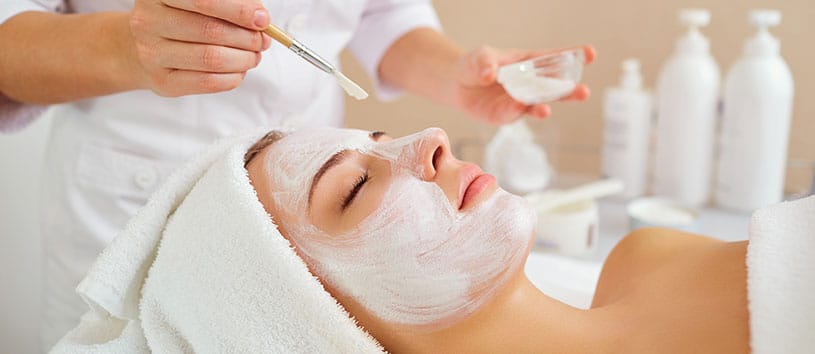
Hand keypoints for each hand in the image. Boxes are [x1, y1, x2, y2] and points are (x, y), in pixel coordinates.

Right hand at [127, 0, 271, 95]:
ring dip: (244, 59)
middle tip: (262, 40)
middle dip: (247, 38)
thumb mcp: (198, 2)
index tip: (262, 19)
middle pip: (212, 31)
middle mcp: (149, 21)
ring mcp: (152, 54)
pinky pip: (208, 82)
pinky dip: (233, 77)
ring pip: (212, 59)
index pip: (205, 1)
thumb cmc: (181, 18)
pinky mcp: (162, 81)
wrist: (142, 46)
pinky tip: (239, 70)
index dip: (239, 11)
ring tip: (253, 55)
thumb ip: (229, 4)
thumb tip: (261, 19)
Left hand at [451, 45, 595, 124]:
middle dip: (570, 89)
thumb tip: (490, 74)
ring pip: (541, 103)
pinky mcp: (509, 114)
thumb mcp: (480, 57)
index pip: (553, 58)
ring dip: (551, 105)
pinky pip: (519, 114)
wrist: (457, 85)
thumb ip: (485, 63)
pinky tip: (537, 110)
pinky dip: (527, 112)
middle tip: (583, 91)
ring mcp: (520, 100)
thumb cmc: (474, 65)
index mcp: (528, 62)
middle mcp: (529, 82)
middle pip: (554, 86)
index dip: (573, 55)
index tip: (590, 53)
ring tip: (553, 108)